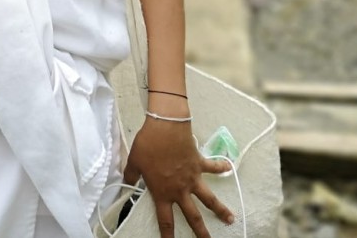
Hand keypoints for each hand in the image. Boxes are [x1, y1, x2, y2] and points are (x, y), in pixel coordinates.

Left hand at [123, 119, 234, 237]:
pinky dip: (221, 167)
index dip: (168, 234)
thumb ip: (131, 175)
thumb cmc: (148, 145)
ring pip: (209, 199)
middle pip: (193, 216)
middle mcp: (180, 190)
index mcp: (163, 193)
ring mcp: (192, 178)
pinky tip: (229, 168)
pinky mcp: (200, 164)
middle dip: (201, 232)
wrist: (166, 128)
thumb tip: (127, 181)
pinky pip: (213, 167)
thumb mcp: (134, 162)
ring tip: (230, 219)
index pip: (165, 220)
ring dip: (220, 209)